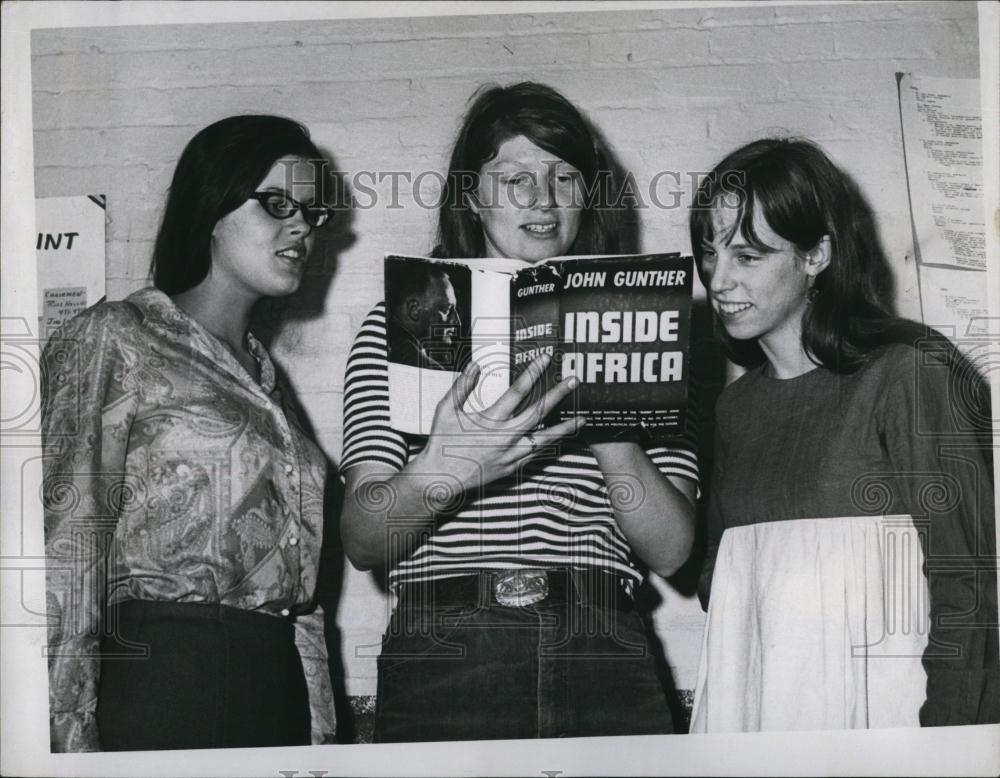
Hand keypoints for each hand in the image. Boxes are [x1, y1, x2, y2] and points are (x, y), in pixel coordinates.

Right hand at [415, 354, 584, 493]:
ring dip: (565, 428)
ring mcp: (511, 455)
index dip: (533, 373)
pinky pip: (536, 454)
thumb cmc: (441, 443)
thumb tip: (475, 366)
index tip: (545, 359)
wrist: (441, 479)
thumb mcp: (445, 410)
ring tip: (582, 419)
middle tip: (573, 382)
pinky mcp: (512, 467)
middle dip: (558, 395)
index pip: (517, 391)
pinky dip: (550, 445)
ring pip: (545, 439)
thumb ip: (461, 386)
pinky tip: (559, 439)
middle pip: (538, 413)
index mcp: (490, 421)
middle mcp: (505, 438)